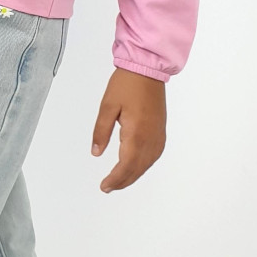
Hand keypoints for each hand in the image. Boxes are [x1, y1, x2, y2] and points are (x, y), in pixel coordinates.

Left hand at [90, 68, 165, 191]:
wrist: (148, 69)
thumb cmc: (126, 84)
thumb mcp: (107, 106)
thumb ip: (101, 131)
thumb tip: (96, 153)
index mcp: (136, 133)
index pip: (126, 165)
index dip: (115, 179)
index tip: (104, 186)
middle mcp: (150, 138)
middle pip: (137, 168)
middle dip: (123, 181)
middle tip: (108, 187)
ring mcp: (158, 135)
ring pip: (147, 164)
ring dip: (133, 175)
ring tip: (119, 181)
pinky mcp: (161, 131)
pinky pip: (154, 155)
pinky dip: (144, 165)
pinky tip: (136, 167)